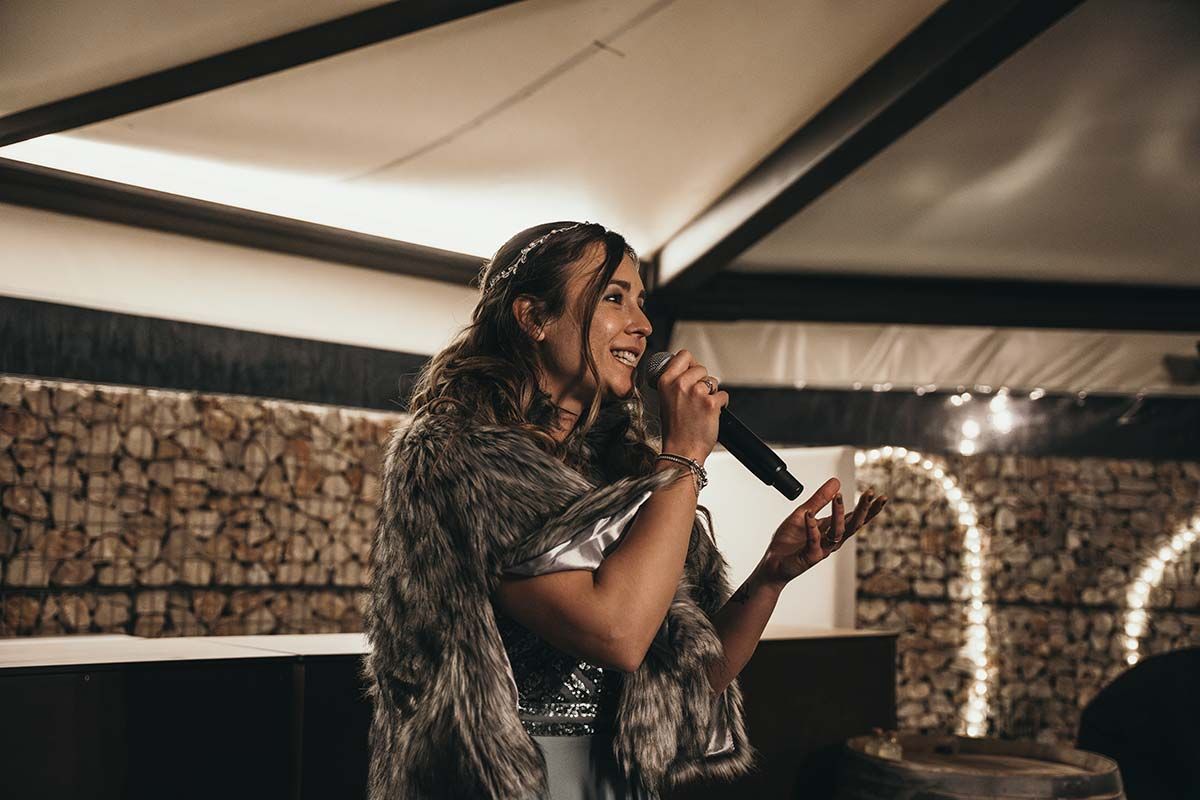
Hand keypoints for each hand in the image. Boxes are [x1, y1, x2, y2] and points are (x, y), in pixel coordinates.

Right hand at [655, 349, 728, 462]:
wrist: (682, 450)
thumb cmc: (674, 429)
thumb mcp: (665, 400)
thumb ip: (675, 383)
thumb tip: (689, 370)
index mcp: (666, 381)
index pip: (683, 355)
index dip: (691, 363)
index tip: (692, 373)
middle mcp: (680, 384)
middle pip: (701, 367)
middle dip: (703, 381)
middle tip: (697, 398)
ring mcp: (696, 392)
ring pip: (713, 381)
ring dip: (711, 393)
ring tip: (701, 408)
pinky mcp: (711, 403)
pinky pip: (723, 395)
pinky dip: (721, 404)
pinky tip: (711, 414)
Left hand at [753, 478, 887, 590]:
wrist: (773, 563)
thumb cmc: (789, 541)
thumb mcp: (804, 513)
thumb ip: (819, 499)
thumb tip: (836, 481)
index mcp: (832, 530)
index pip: (855, 518)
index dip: (869, 508)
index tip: (881, 496)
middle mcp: (831, 540)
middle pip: (853, 525)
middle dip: (863, 510)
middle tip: (870, 495)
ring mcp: (822, 549)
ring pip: (837, 532)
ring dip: (839, 514)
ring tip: (838, 497)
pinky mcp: (810, 556)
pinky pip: (813, 540)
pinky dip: (812, 527)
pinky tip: (809, 516)